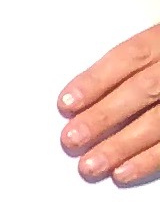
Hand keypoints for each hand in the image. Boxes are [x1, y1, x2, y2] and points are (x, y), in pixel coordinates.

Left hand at [59, 22, 159, 182]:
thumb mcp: (156, 44)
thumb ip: (130, 65)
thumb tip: (78, 100)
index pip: (131, 56)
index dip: (97, 80)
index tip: (65, 103)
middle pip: (144, 90)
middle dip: (105, 116)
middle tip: (71, 139)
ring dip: (124, 146)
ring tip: (92, 165)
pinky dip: (151, 159)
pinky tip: (125, 172)